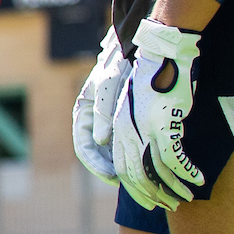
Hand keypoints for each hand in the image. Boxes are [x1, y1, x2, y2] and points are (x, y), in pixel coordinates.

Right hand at [71, 27, 128, 185]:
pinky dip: (135, 155)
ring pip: (113, 152)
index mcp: (84, 113)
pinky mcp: (124, 120)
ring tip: (143, 179)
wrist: (137, 47)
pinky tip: (150, 163)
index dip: (97, 166)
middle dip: (113, 172)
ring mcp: (108, 121)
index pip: (84, 148)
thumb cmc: (120, 62)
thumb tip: (98, 139)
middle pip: (98, 155)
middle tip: (131, 185)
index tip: (114, 178)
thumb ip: (103, 110)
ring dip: (125, 166)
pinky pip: (126, 144)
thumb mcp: (110, 83)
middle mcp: (93, 120)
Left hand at [111, 17, 203, 212]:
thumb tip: (123, 145)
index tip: (149, 202)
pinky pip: (175, 158)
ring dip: (173, 188)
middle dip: (153, 195)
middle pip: (137, 176)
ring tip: (186, 198)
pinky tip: (197, 180)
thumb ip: (128, 126)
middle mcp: (128, 132)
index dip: (136, 189)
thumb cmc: (151, 77)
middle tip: (169, 206)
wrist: (162, 53)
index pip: (123, 169)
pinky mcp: (165, 124)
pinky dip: (186, 172)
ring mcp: (146, 130)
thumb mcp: (134, 103)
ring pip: (156, 171)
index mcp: (118, 128)